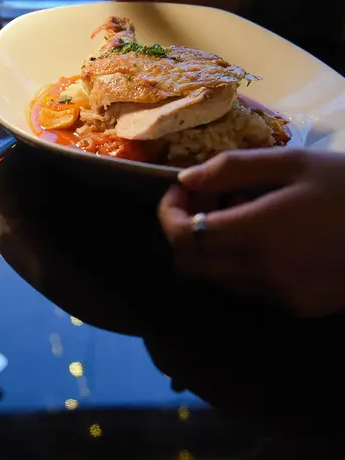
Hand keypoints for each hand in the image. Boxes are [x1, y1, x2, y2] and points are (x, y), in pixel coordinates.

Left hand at [159, 149, 344, 316]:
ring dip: (210, 245)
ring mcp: (282, 296)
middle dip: (183, 229)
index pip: (183, 236)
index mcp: (258, 233)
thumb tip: (186, 179)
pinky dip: (237, 262)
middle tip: (205, 197)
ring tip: (238, 209)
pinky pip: (247, 287)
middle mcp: (263, 273)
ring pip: (215, 278)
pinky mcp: (300, 306)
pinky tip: (264, 232)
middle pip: (190, 264)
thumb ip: (232, 169)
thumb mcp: (292, 162)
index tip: (180, 188)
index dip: (168, 211)